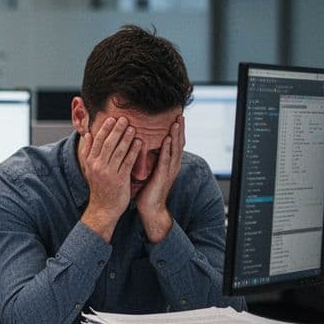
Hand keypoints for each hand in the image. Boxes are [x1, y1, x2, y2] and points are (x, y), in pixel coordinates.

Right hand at [78, 116, 140, 241]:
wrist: (103, 208)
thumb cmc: (99, 187)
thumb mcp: (89, 168)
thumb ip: (88, 152)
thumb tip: (88, 135)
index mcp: (90, 162)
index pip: (97, 141)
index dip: (105, 128)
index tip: (112, 118)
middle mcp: (97, 166)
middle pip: (107, 143)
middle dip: (116, 130)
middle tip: (124, 119)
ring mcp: (108, 173)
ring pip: (118, 151)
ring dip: (126, 138)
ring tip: (133, 128)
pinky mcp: (119, 179)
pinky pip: (127, 162)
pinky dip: (133, 151)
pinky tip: (139, 143)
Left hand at [137, 115, 183, 242]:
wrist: (151, 208)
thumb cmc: (148, 190)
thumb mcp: (150, 170)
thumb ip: (151, 159)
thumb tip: (144, 146)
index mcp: (169, 163)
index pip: (174, 143)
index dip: (176, 131)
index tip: (176, 117)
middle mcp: (172, 165)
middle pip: (178, 143)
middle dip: (179, 129)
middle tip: (180, 114)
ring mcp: (169, 171)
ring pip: (175, 149)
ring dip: (176, 135)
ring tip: (177, 122)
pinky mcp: (163, 176)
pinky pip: (166, 160)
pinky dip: (167, 149)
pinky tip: (167, 139)